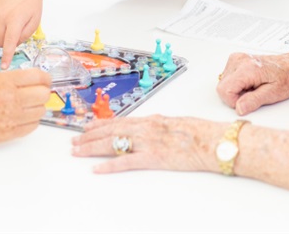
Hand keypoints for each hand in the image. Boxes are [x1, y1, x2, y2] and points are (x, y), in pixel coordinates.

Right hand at [0, 0, 43, 68]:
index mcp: (15, 20)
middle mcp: (1, 17)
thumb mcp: (34, 22)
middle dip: (6, 43)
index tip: (3, 66)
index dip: (6, 57)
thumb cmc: (30, 2)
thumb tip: (13, 45)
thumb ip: (24, 36)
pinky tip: (0, 23)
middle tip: (15, 33)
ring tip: (9, 25)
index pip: (9, 43)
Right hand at [0, 70, 51, 150]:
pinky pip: (33, 126)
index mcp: (3, 83)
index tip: (44, 79)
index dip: (44, 77)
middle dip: (42, 91)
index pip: (38, 76)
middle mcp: (11, 99)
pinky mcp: (10, 133)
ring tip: (27, 105)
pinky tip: (21, 116)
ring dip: (37, 107)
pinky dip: (31, 120)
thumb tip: (22, 77)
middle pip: (44, 94)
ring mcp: (12, 118)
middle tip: (36, 92)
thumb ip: (5, 77)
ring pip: (41, 110)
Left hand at [70, 116, 220, 172]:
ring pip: (112, 143)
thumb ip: (161, 126)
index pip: (120, 121)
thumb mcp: (177, 123)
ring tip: (77, 151)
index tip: (87, 127)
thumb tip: (151, 128)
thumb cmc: (201, 133)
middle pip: (111, 131)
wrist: (214, 141)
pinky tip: (96, 168)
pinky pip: (125, 161)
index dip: (101, 125)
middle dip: (90, 136)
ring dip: (92, 147)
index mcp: (152, 119)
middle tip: (74, 140)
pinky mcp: (153, 157)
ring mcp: (148, 142)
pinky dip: (109, 165)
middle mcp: (146, 128)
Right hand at [217, 51, 288, 114]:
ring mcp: (237, 58)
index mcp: (248, 68)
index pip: (224, 90)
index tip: (246, 102)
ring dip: (236, 89)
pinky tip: (249, 82)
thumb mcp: (273, 94)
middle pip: (222, 86)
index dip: (233, 101)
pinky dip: (237, 83)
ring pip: (224, 82)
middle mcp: (239, 60)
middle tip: (252, 93)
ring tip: (253, 87)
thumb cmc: (287, 78)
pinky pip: (228, 77)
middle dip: (235, 96)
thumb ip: (254, 101)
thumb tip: (239, 108)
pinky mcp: (236, 60)